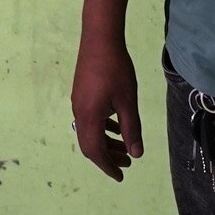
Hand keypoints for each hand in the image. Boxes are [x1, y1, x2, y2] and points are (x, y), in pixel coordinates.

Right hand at [71, 33, 144, 180]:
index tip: (121, 176)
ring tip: (125, 148)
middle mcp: (79, 113)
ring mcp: (79, 103)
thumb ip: (131, 129)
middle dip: (108, 157)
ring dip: (107, 142)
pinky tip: (116, 125)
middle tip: (127, 164)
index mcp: (89, 118)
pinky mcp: (81, 93)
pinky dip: (103, 128)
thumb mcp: (128, 102)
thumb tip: (136, 154)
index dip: (108, 166)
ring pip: (90, 131)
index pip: (95, 151)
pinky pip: (90, 119)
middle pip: (90, 144)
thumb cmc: (116, 70)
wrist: (100, 39)